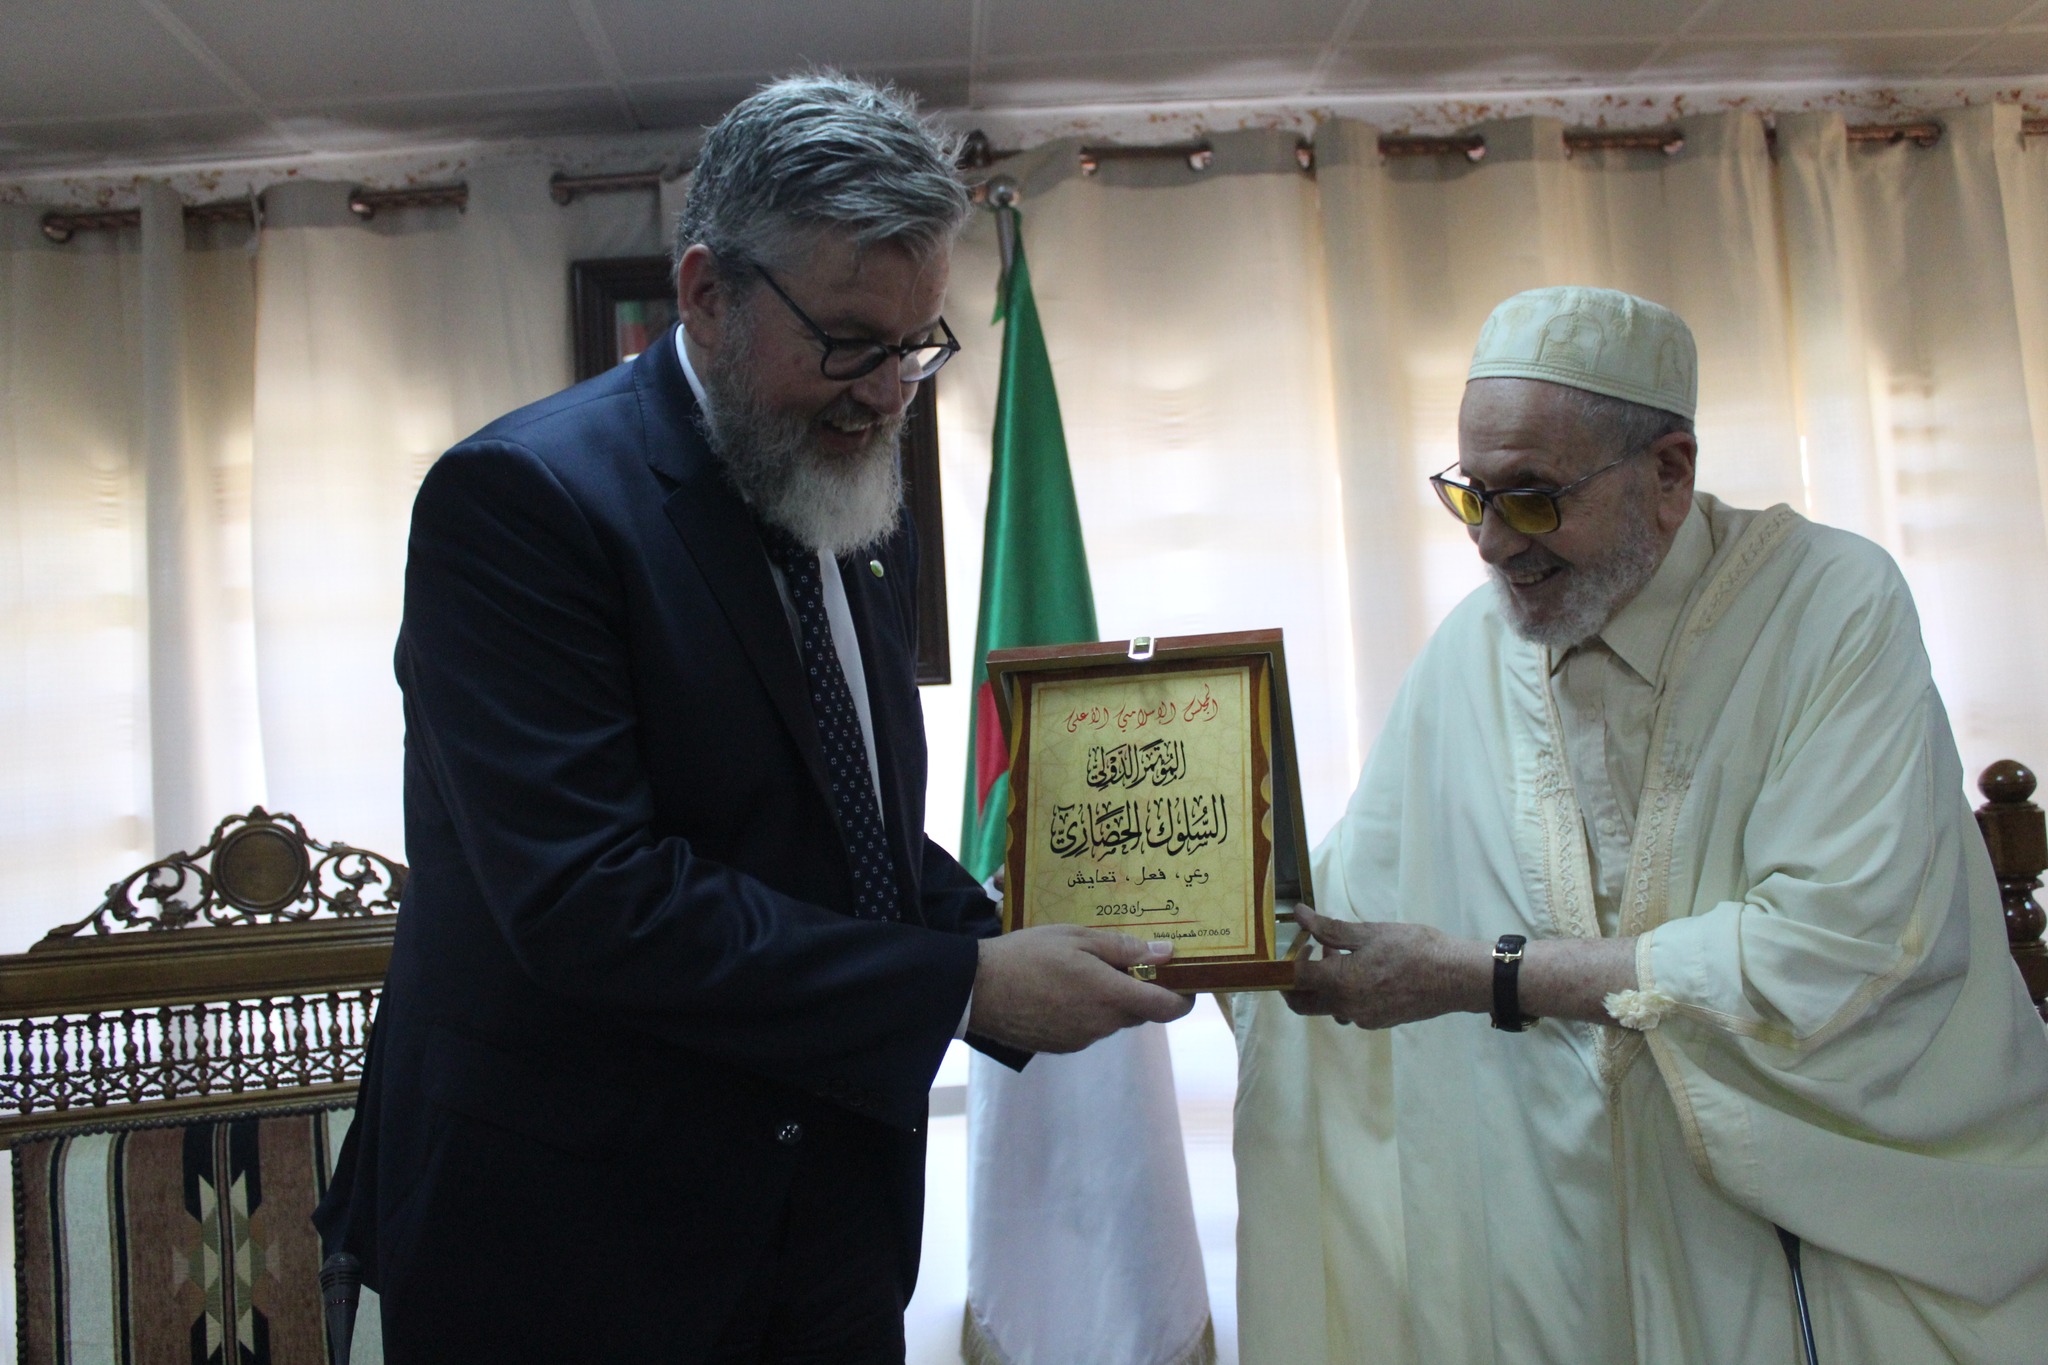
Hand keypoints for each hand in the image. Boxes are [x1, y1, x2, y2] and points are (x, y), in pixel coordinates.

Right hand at [970, 926, 1194, 1052]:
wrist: (975, 990)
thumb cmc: (1027, 955)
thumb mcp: (1077, 938)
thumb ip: (1124, 948)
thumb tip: (1166, 953)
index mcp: (1112, 997)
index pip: (1169, 1008)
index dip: (1185, 996)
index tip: (1186, 979)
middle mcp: (1103, 1025)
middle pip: (1139, 1012)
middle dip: (1139, 990)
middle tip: (1123, 960)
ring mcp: (1081, 1039)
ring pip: (1111, 1019)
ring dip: (1108, 1000)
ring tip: (1082, 970)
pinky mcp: (1061, 1046)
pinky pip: (1087, 1028)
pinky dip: (1085, 1011)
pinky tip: (1060, 990)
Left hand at [1284, 905, 1485, 1027]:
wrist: (1455, 976)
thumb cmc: (1414, 949)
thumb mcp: (1369, 933)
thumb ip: (1329, 928)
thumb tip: (1299, 915)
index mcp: (1341, 983)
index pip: (1294, 980)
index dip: (1286, 962)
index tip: (1296, 944)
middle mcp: (1346, 1007)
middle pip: (1303, 1004)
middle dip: (1294, 984)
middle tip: (1305, 956)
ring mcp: (1362, 1018)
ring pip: (1327, 1007)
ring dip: (1323, 986)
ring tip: (1339, 955)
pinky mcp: (1377, 1022)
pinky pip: (1349, 1010)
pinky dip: (1344, 993)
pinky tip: (1361, 971)